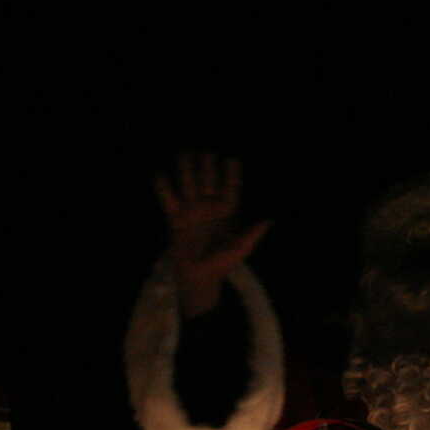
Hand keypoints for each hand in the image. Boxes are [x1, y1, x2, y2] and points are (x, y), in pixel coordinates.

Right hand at [153, 152, 271, 317]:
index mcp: (227, 212)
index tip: (232, 160)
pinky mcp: (175, 217)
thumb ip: (253, 234)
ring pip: (188, 184)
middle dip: (207, 167)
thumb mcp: (241, 248)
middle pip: (208, 181)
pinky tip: (160, 173)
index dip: (232, 175)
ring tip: (184, 153)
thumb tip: (269, 221)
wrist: (199, 277)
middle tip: (207, 153)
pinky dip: (163, 186)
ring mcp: (192, 210)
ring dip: (186, 170)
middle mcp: (209, 207)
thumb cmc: (222, 263)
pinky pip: (168, 198)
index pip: (230, 189)